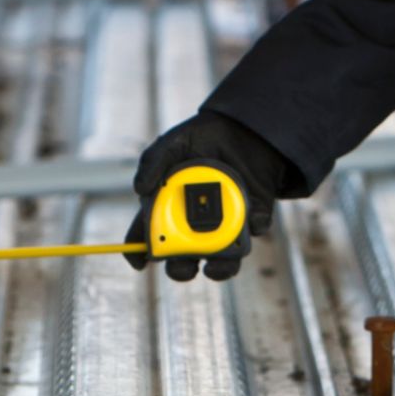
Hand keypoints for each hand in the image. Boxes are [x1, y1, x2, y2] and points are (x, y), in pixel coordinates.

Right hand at [123, 111, 290, 280]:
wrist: (245, 126)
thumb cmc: (204, 137)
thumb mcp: (174, 143)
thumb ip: (154, 161)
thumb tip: (139, 189)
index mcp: (172, 208)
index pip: (151, 235)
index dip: (141, 252)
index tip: (140, 261)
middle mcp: (197, 223)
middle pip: (184, 257)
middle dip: (180, 269)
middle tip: (182, 267)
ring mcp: (226, 223)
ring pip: (221, 257)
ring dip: (219, 269)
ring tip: (214, 268)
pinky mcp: (253, 216)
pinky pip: (255, 230)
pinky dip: (254, 229)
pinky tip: (252, 220)